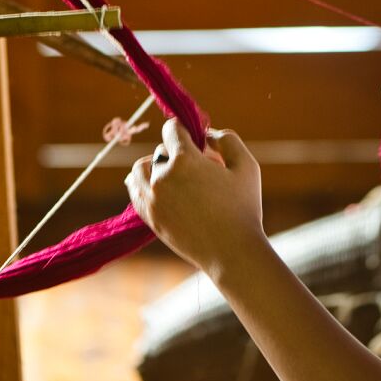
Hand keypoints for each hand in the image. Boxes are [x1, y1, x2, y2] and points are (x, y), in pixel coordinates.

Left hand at [126, 119, 264, 273]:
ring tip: (174, 176)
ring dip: (155, 166)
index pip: (172, 129)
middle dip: (178, 154)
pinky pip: (134, 191)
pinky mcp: (149, 217)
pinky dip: (143, 184)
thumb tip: (207, 136)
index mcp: (184, 160)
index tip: (197, 140)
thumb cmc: (243, 208)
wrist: (231, 251)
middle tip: (200, 169)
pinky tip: (159, 188)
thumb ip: (227, 140)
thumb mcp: (246, 165)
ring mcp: (152, 199)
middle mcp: (162, 177)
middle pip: (160, 151)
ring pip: (140, 169)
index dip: (186, 130)